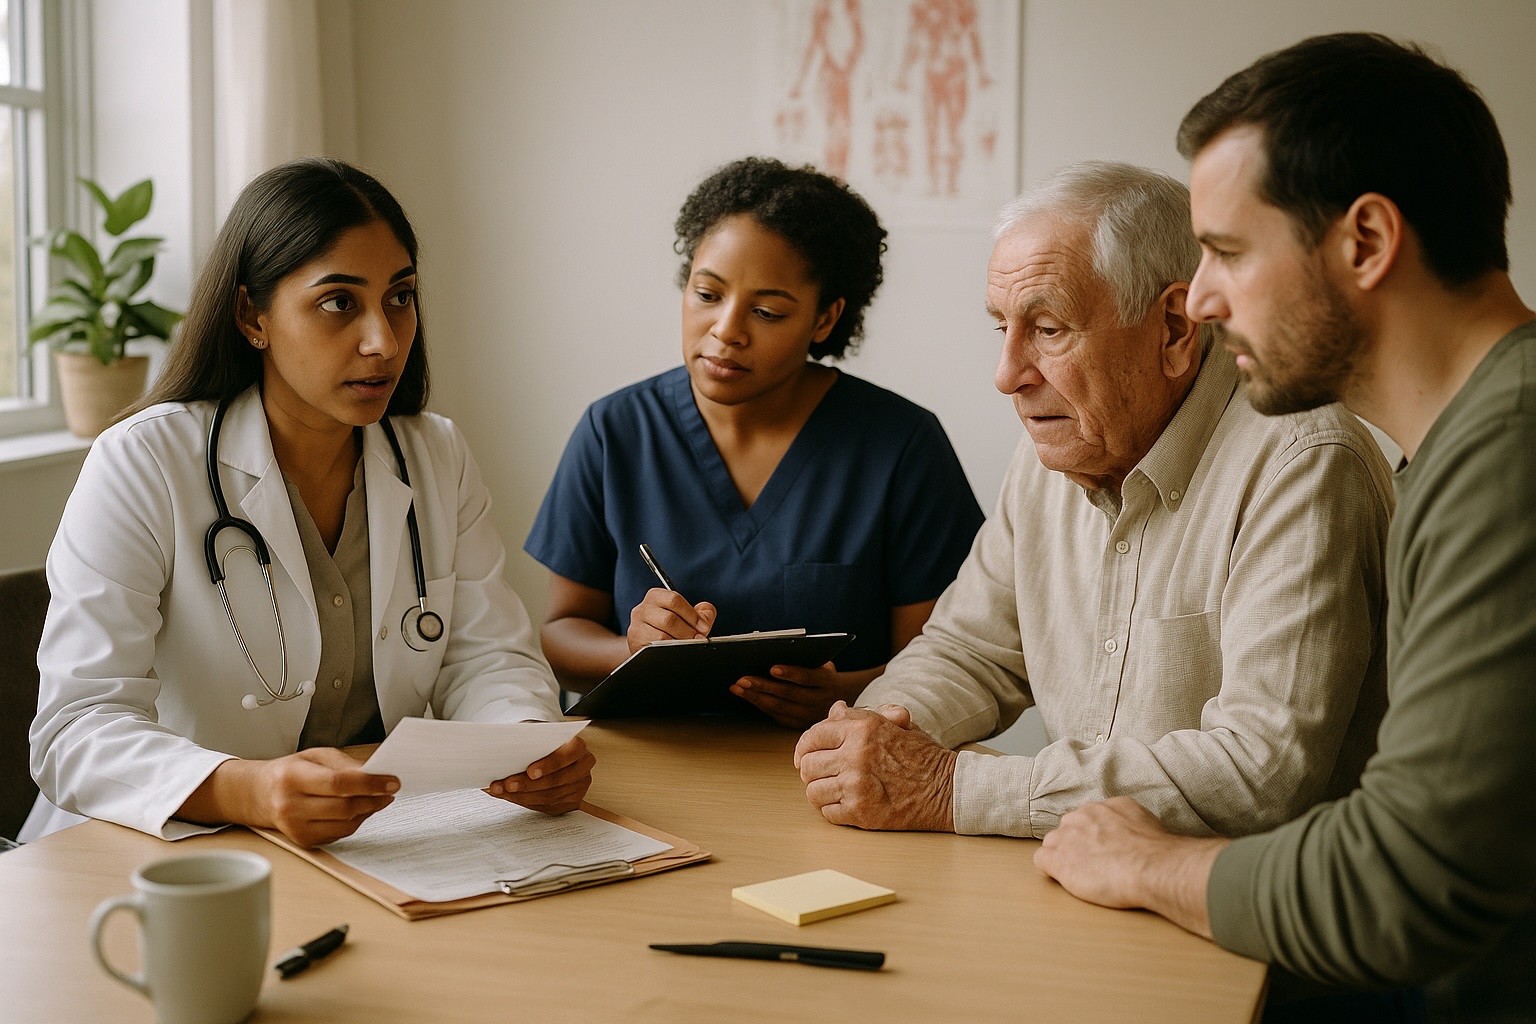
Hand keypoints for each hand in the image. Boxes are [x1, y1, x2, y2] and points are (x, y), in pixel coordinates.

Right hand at [244, 748, 399, 848]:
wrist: (262, 794)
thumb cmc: (291, 772)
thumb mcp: (316, 756)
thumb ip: (345, 764)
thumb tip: (376, 773)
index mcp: (293, 777)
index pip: (339, 783)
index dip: (370, 783)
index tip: (392, 781)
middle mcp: (291, 805)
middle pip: (345, 807)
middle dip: (374, 798)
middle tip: (390, 790)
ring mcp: (295, 827)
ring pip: (346, 824)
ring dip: (368, 811)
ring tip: (378, 798)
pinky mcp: (303, 841)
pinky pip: (340, 834)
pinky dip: (355, 821)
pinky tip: (360, 809)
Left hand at [485, 735, 594, 814]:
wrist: (557, 752)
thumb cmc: (547, 743)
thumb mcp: (542, 737)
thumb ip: (531, 743)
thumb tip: (505, 750)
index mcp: (578, 747)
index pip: (567, 756)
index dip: (549, 765)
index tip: (530, 771)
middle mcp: (582, 768)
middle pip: (556, 781)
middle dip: (528, 785)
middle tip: (507, 784)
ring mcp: (578, 787)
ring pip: (549, 797)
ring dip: (521, 795)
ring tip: (502, 790)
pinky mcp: (570, 802)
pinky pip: (546, 806)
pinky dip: (524, 801)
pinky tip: (510, 796)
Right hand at [626, 589, 715, 652]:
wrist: (648, 643)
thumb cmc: (671, 627)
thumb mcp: (686, 615)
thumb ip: (702, 612)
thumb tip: (706, 615)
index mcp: (656, 596)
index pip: (674, 600)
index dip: (692, 615)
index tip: (703, 626)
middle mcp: (642, 609)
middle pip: (669, 619)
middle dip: (688, 631)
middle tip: (698, 639)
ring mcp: (636, 626)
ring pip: (661, 636)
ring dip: (679, 642)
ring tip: (687, 645)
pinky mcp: (635, 643)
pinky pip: (655, 647)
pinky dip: (669, 650)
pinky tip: (675, 650)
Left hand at [732, 661, 850, 728]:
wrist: (843, 697)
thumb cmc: (825, 675)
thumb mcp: (824, 664)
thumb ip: (806, 660)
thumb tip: (778, 651)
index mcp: (827, 682)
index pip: (808, 678)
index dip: (790, 673)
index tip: (772, 668)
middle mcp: (819, 701)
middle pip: (788, 694)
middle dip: (763, 686)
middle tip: (743, 679)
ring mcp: (809, 715)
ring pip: (779, 707)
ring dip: (755, 697)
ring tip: (738, 687)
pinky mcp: (799, 724)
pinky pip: (777, 716)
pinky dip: (760, 706)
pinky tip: (747, 696)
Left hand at [793, 701, 955, 830]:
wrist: (948, 789)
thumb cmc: (922, 756)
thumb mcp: (895, 724)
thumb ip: (860, 716)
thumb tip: (835, 710)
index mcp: (862, 728)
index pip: (813, 736)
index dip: (804, 748)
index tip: (804, 757)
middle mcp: (855, 754)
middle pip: (808, 766)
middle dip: (812, 772)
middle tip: (823, 775)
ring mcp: (856, 785)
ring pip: (813, 792)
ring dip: (822, 793)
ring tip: (838, 790)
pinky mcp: (861, 812)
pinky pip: (827, 814)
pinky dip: (834, 811)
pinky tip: (850, 804)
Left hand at [1033, 797, 1224, 937]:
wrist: (1152, 867)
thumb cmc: (1159, 854)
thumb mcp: (1150, 826)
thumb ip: (1135, 826)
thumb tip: (1140, 837)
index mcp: (1107, 806)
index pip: (1091, 818)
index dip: (1095, 837)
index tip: (1104, 850)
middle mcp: (1084, 815)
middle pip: (1070, 828)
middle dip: (1077, 845)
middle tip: (1094, 865)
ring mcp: (1068, 836)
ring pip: (1054, 844)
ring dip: (1064, 858)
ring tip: (1082, 876)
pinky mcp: (1058, 859)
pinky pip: (1042, 861)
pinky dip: (1051, 871)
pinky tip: (1065, 880)